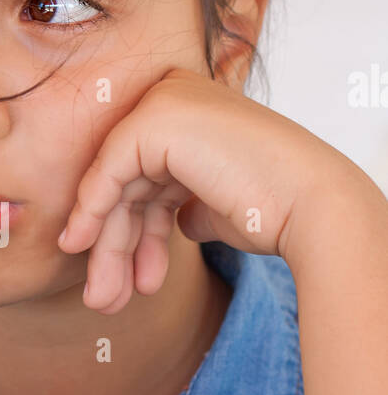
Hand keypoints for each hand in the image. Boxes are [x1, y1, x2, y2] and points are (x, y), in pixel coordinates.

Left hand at [57, 67, 339, 312]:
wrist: (311, 208)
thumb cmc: (276, 212)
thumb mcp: (217, 207)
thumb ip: (188, 206)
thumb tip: (178, 223)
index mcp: (197, 114)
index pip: (150, 175)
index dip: (133, 231)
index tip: (123, 280)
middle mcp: (179, 96)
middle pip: (131, 181)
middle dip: (116, 245)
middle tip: (105, 297)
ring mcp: (167, 102)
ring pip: (115, 183)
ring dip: (107, 246)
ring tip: (103, 298)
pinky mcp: (156, 117)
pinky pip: (107, 171)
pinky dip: (93, 212)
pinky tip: (83, 248)